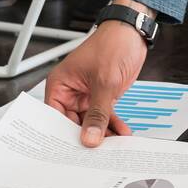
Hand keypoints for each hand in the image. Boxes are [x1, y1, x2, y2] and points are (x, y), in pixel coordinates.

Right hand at [43, 5, 151, 146]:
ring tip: (113, 147)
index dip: (62, 135)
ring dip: (103, 133)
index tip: (72, 152)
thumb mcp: (104, 82)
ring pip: (91, 122)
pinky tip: (122, 134)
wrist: (132, 33)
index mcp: (60, 84)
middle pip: (73, 123)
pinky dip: (113, 125)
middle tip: (95, 154)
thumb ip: (98, 113)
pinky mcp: (102, 96)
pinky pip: (104, 115)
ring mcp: (87, 94)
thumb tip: (89, 138)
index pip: (54, 117)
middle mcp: (71, 91)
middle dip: (86, 137)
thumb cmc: (112, 44)